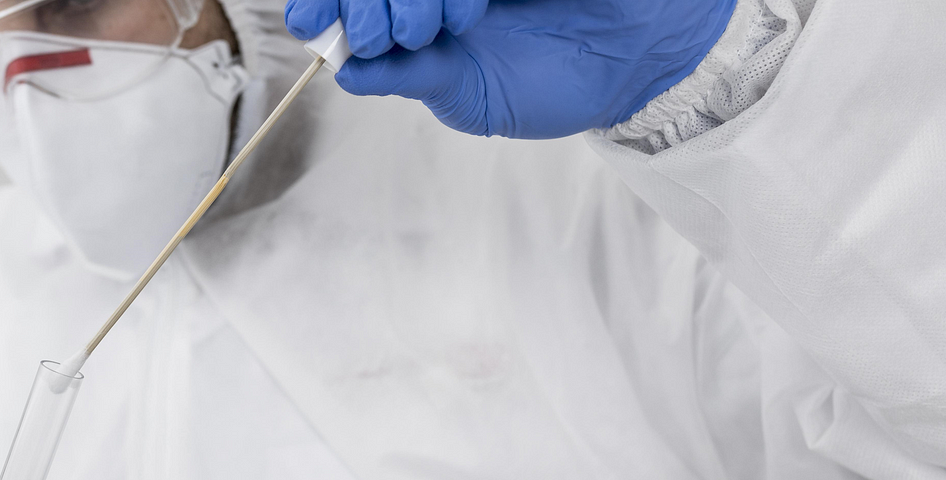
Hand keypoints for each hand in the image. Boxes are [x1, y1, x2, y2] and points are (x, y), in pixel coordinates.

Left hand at [284, 0, 735, 138]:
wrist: (635, 67)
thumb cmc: (548, 85)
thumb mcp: (469, 96)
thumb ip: (410, 77)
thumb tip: (346, 71)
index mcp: (416, 8)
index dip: (327, 4)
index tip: (310, 20)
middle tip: (379, 31)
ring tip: (443, 26)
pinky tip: (473, 10)